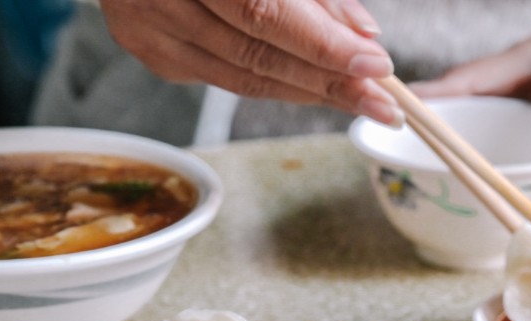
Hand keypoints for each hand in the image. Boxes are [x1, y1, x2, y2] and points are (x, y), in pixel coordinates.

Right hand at [99, 0, 401, 124]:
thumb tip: (360, 34)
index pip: (264, 9)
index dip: (322, 44)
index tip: (376, 65)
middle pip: (255, 53)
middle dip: (327, 80)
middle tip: (382, 101)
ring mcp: (148, 27)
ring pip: (240, 77)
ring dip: (307, 92)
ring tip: (360, 101)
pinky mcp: (151, 51)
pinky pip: (221, 78)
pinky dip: (272, 84)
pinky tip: (312, 87)